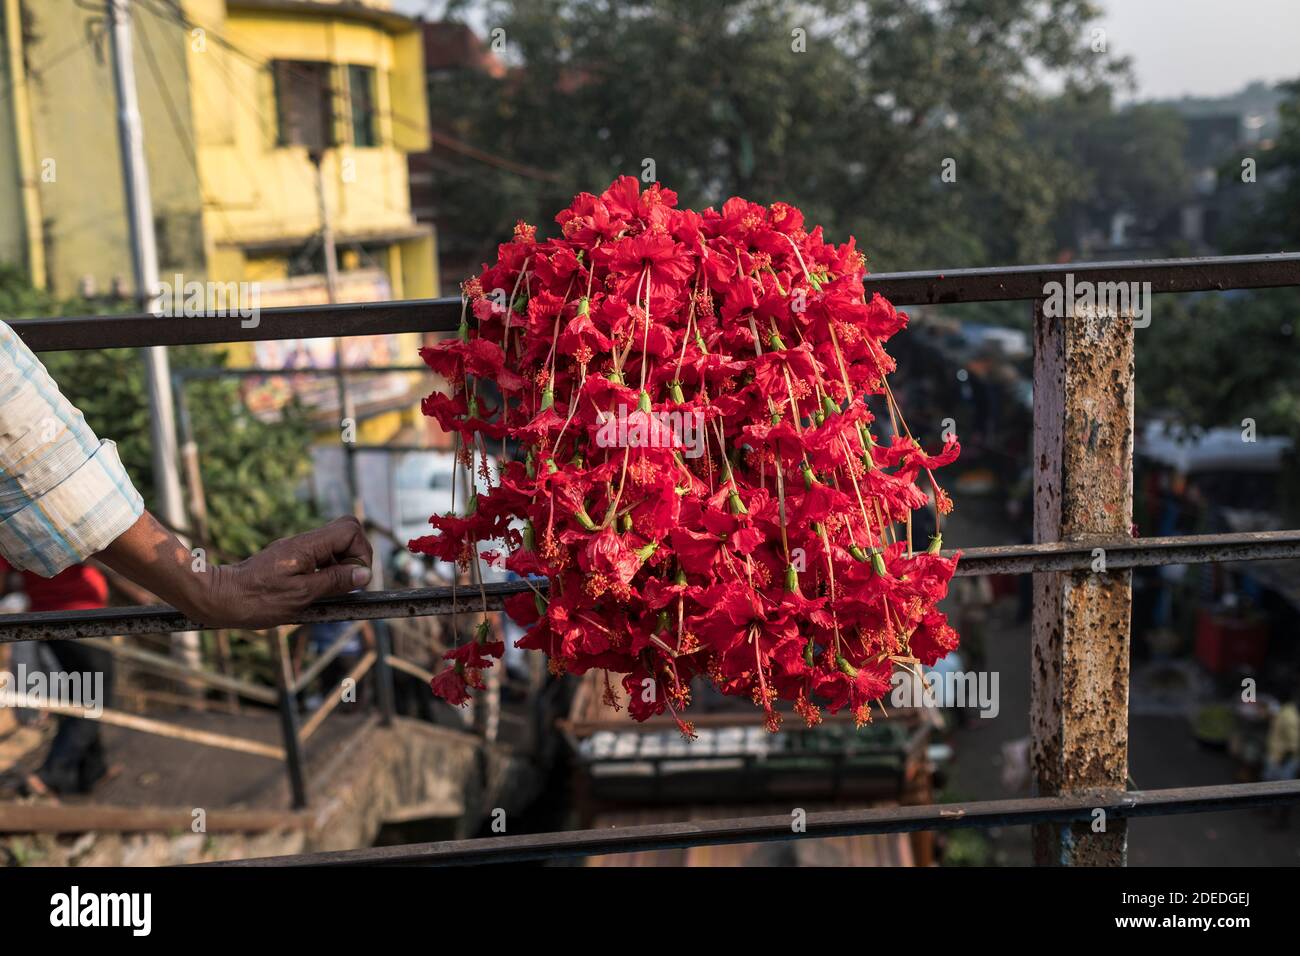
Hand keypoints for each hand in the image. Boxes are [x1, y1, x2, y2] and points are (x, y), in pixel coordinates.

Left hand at [197, 517, 373, 628]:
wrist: (220, 598)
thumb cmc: (257, 600)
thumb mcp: (302, 595)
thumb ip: (335, 581)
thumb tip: (364, 574)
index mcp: (308, 546)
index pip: (350, 531)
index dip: (361, 554)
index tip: (355, 578)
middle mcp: (303, 542)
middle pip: (345, 533)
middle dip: (354, 557)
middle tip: (345, 582)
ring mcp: (296, 550)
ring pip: (333, 547)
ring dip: (340, 568)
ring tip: (328, 592)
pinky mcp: (289, 559)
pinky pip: (318, 559)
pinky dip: (325, 574)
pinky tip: (313, 593)